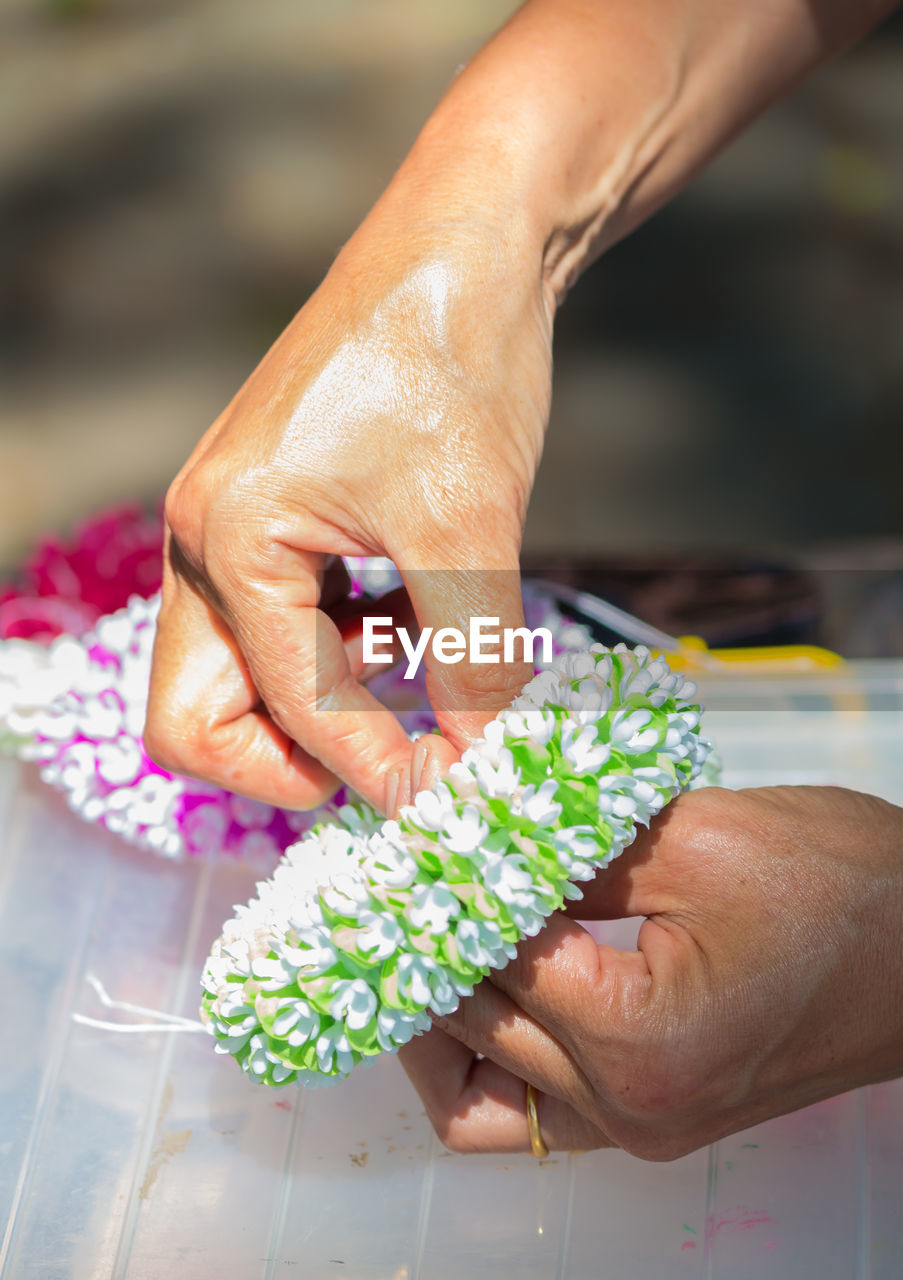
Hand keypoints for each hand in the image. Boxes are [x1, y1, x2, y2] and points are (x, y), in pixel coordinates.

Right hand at [144, 198, 551, 813]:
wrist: (465, 246)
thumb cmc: (457, 364)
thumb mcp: (471, 530)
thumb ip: (470, 663)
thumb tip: (478, 768)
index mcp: (229, 539)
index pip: (290, 708)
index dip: (376, 770)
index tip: (452, 800)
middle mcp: (203, 540)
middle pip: (197, 718)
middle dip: (291, 762)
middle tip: (393, 765)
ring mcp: (228, 527)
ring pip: (237, 676)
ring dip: (325, 703)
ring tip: (424, 670)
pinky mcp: (269, 517)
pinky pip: (278, 623)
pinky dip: (341, 649)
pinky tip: (414, 624)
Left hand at [398, 785, 902, 1158]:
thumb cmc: (845, 886)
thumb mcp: (694, 837)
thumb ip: (565, 846)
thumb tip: (465, 830)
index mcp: (640, 1040)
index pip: (486, 950)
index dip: (441, 872)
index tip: (414, 813)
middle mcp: (629, 1108)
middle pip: (468, 1020)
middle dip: (429, 928)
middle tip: (408, 854)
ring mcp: (638, 1126)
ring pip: (477, 1087)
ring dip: (440, 1003)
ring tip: (429, 918)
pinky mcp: (647, 1117)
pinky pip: (525, 1108)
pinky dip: (484, 1054)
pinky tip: (482, 980)